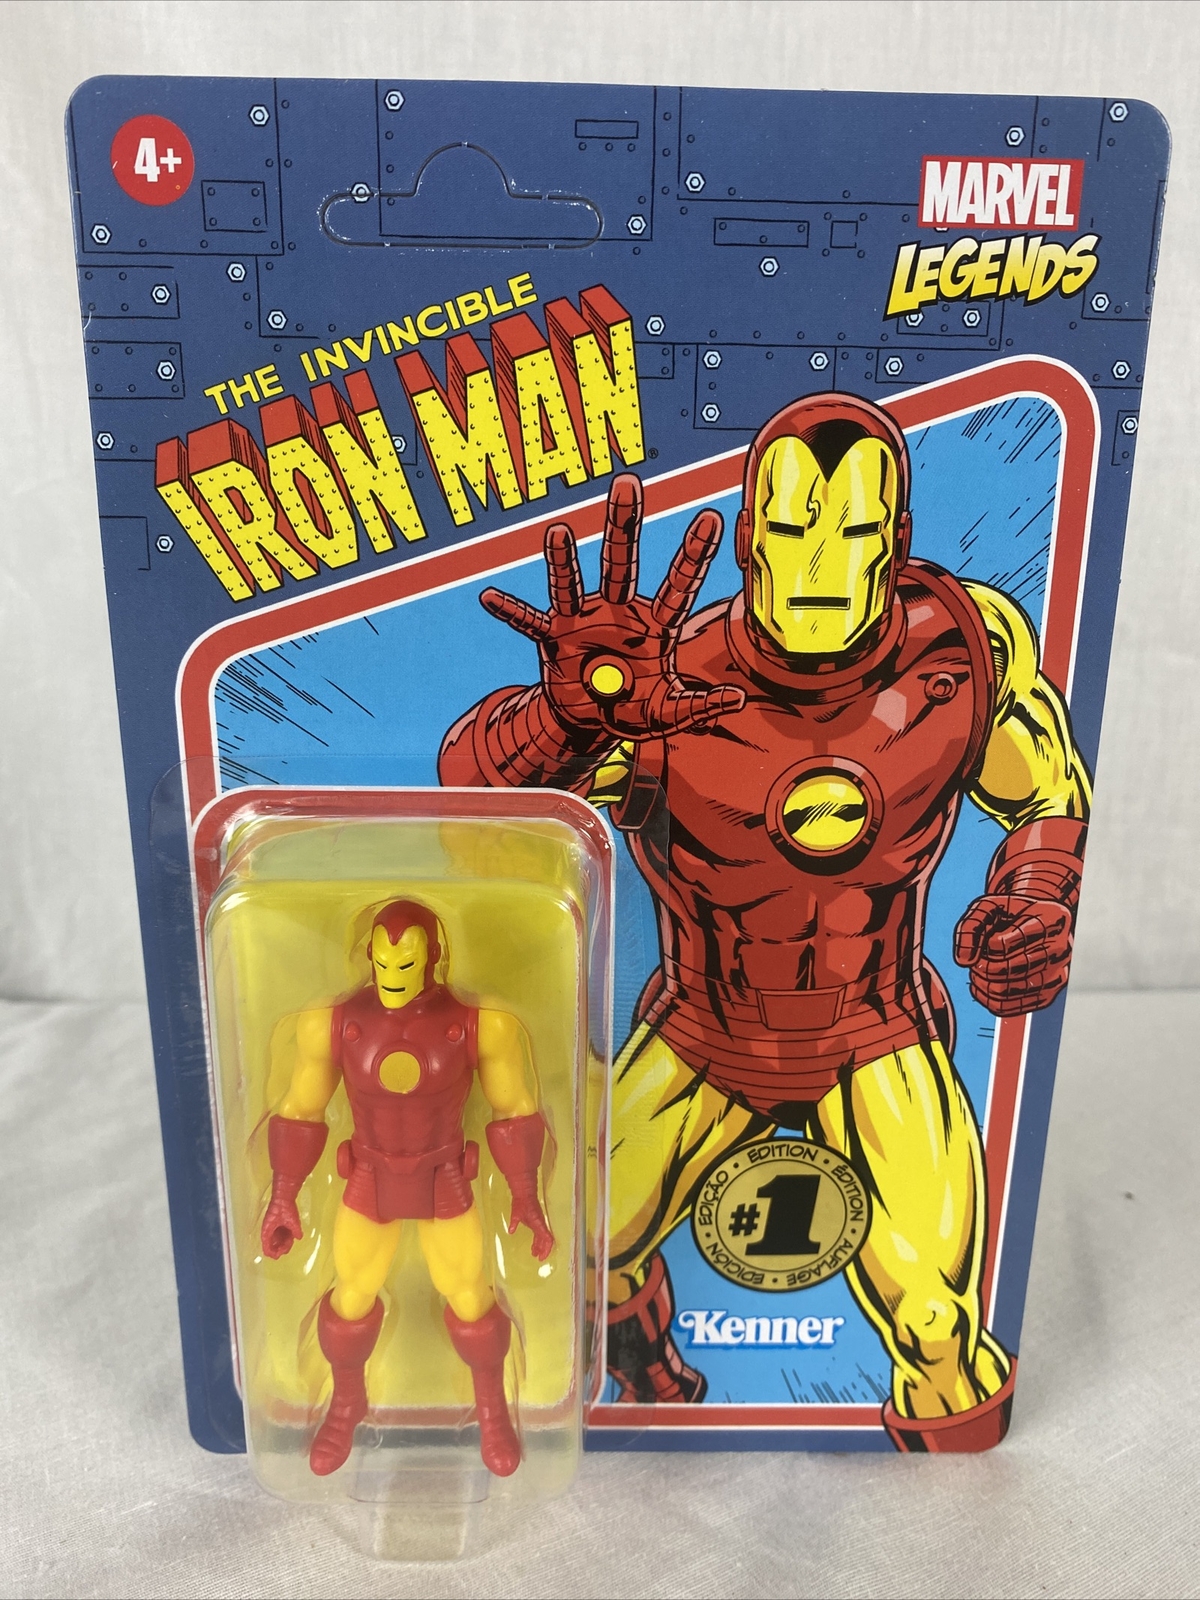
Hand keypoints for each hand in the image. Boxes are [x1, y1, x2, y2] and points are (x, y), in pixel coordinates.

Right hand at [261, 1194, 302, 1258]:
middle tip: (287, 1247)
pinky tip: (293, 1236)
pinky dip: (286, 1236)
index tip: (278, 1256)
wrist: (284, 1195)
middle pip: (272, 1245)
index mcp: (267, 1230)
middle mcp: (269, 1230)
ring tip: (291, 1241)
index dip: (272, 1253)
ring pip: (277, 1239)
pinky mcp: (277, 1223)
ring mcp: (273, 1226)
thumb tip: (298, 1237)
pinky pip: (281, 1233)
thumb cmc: (284, 1206)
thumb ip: (295, 1230)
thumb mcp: (291, 1220)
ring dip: (284, 1242)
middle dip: (280, 1248)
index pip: (266, 1247)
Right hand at [480, 473, 745, 739]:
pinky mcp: (553, 639)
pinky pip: (529, 623)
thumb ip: (701, 707)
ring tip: (556, 530)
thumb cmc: (635, 707)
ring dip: (564, 560)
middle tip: (628, 482)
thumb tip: (737, 701)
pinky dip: (510, 613)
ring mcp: (582, 621)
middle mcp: (618, 611)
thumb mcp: (670, 712)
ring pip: (572, 583)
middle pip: (623, 562)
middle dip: (624, 524)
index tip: (711, 516)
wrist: (592, 720)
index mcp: (654, 625)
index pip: (679, 585)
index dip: (694, 554)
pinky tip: (489, 597)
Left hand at [508, 1189, 553, 1261]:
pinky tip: (533, 1245)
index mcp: (538, 1223)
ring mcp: (539, 1222)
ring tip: (534, 1254)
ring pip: (543, 1238)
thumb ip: (514, 1222)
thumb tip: (511, 1231)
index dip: (546, 1249)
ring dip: (540, 1246)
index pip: (547, 1238)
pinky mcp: (536, 1221)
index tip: (541, 1257)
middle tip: (538, 1259)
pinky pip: (539, 1234)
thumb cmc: (522, 1202)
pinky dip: (537, 1241)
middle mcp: (540, 1224)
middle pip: (546, 1240)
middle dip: (543, 1250)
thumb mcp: (516, 1213)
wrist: (525, 1192)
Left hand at [954, 893, 1072, 1015]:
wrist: (1038, 922)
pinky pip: (1012, 1008)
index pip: (1006, 943)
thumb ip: (971, 926)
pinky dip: (988, 999)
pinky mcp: (1048, 995)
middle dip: (983, 966)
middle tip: (977, 959)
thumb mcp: (990, 906)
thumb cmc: (1013, 913)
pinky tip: (982, 985)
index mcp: (1050, 920)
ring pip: (1008, 991)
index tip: (987, 940)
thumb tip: (964, 960)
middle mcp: (1060, 948)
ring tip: (979, 970)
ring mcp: (1057, 974)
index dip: (987, 945)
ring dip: (983, 983)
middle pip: (1009, 969)